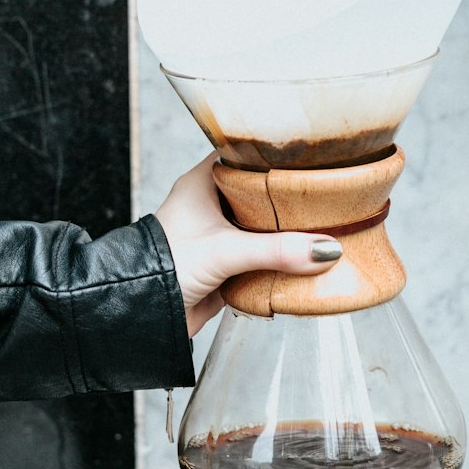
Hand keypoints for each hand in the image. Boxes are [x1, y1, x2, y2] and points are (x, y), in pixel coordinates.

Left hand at [155, 154, 341, 335]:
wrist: (143, 314)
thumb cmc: (163, 267)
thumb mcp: (225, 252)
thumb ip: (277, 250)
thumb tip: (324, 249)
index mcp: (202, 184)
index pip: (243, 155)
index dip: (273, 154)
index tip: (307, 154)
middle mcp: (210, 206)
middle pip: (260, 193)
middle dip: (289, 197)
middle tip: (324, 192)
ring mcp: (219, 236)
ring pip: (263, 227)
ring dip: (287, 231)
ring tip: (325, 222)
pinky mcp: (227, 266)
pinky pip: (262, 257)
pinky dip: (281, 259)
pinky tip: (306, 257)